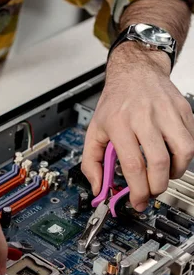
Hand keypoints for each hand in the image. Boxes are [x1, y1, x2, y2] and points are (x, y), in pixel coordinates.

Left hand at [82, 43, 193, 210]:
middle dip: (157, 186)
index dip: (138, 189)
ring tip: (163, 175)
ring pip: (183, 152)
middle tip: (152, 192)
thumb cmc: (115, 103)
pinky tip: (171, 158)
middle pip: (159, 162)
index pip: (133, 164)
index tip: (138, 201)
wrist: (135, 72)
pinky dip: (184, 156)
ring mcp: (167, 113)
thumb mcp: (94, 130)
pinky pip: (191, 140)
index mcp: (119, 124)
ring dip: (175, 172)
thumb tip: (98, 187)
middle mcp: (144, 117)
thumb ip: (91, 162)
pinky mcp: (184, 111)